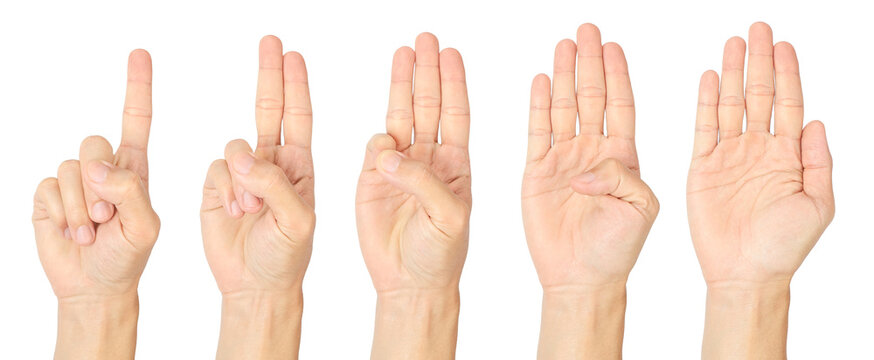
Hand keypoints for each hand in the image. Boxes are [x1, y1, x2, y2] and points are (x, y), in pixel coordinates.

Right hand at [31, 49, 157, 358]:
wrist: (96, 285)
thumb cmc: (128, 256)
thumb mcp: (145, 227)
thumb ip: (130, 191)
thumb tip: (98, 166)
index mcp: (134, 168)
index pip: (136, 120)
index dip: (137, 87)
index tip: (140, 53)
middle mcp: (103, 167)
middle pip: (94, 143)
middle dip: (101, 185)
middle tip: (109, 217)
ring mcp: (75, 180)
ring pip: (72, 168)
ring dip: (83, 207)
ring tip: (95, 231)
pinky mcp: (49, 194)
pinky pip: (49, 187)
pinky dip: (63, 214)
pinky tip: (75, 233)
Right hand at [200, 36, 313, 357]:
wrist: (254, 285)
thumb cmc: (287, 257)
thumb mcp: (297, 223)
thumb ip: (275, 185)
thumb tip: (243, 153)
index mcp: (300, 167)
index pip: (298, 116)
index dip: (296, 85)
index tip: (293, 54)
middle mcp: (272, 163)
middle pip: (269, 109)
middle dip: (270, 76)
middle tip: (271, 41)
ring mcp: (242, 174)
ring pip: (234, 147)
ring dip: (240, 178)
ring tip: (249, 211)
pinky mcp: (215, 186)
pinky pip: (213, 169)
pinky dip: (221, 190)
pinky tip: (232, 214)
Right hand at [355, 33, 470, 357]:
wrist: (409, 284)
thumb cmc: (441, 256)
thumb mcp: (449, 219)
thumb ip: (424, 182)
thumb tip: (390, 150)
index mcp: (456, 164)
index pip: (456, 114)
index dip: (453, 83)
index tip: (451, 53)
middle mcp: (429, 159)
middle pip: (428, 104)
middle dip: (427, 71)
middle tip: (425, 39)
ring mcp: (399, 167)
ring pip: (400, 116)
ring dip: (402, 85)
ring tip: (403, 53)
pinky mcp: (370, 180)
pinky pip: (373, 149)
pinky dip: (377, 138)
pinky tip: (385, 138)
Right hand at [522, 24, 657, 291]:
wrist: (582, 278)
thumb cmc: (617, 250)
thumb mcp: (641, 211)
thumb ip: (624, 179)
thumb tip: (588, 165)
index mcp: (624, 158)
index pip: (621, 105)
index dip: (617, 75)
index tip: (613, 46)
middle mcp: (594, 152)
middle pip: (592, 96)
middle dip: (590, 62)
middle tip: (587, 30)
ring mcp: (565, 160)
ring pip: (564, 107)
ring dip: (564, 75)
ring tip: (564, 45)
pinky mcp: (538, 173)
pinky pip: (537, 132)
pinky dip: (538, 106)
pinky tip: (540, 81)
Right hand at [688, 22, 833, 358]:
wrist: (745, 273)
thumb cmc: (783, 247)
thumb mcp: (818, 205)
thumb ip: (819, 162)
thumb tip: (818, 122)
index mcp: (788, 157)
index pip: (789, 104)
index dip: (788, 73)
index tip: (784, 45)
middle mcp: (759, 150)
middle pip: (760, 95)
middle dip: (759, 62)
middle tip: (758, 29)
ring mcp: (730, 157)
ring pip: (731, 105)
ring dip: (732, 74)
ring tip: (733, 44)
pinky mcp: (703, 168)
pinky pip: (703, 129)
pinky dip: (705, 103)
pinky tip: (707, 79)